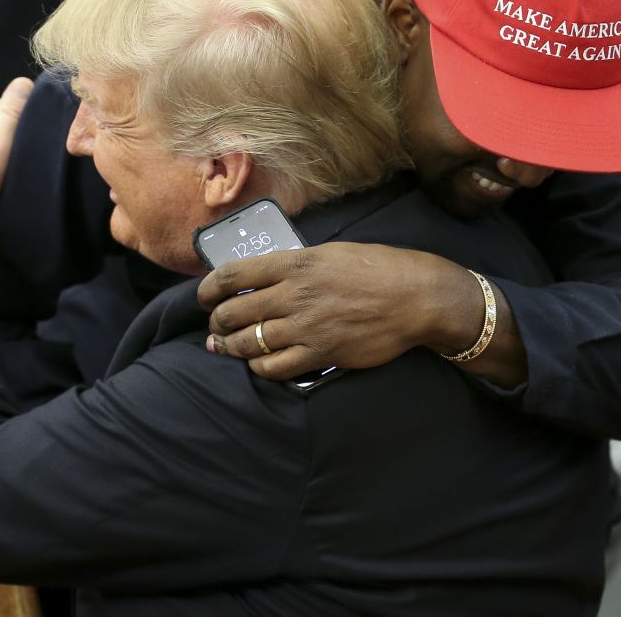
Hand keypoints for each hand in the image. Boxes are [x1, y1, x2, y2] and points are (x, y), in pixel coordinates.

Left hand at [197, 242, 478, 379]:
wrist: (416, 297)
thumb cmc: (380, 268)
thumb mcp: (333, 253)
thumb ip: (298, 265)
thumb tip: (270, 277)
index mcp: (295, 263)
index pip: (233, 275)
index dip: (208, 289)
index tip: (204, 297)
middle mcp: (293, 294)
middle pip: (233, 312)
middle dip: (216, 322)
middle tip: (215, 326)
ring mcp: (305, 327)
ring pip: (249, 342)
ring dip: (230, 347)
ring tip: (225, 347)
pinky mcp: (320, 354)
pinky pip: (274, 367)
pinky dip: (259, 367)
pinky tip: (258, 364)